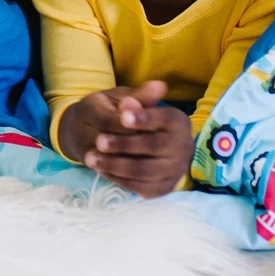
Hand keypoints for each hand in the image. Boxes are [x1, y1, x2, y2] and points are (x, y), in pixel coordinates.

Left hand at [58, 81, 193, 197]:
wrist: (135, 142)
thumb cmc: (130, 116)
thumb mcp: (129, 100)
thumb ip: (138, 97)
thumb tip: (156, 86)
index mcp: (177, 120)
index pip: (163, 119)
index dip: (144, 118)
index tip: (123, 117)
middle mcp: (183, 146)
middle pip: (153, 146)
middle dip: (124, 144)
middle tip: (99, 141)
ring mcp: (174, 170)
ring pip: (144, 170)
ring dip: (115, 164)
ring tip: (91, 157)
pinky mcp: (162, 188)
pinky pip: (139, 187)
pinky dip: (118, 179)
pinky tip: (100, 168)